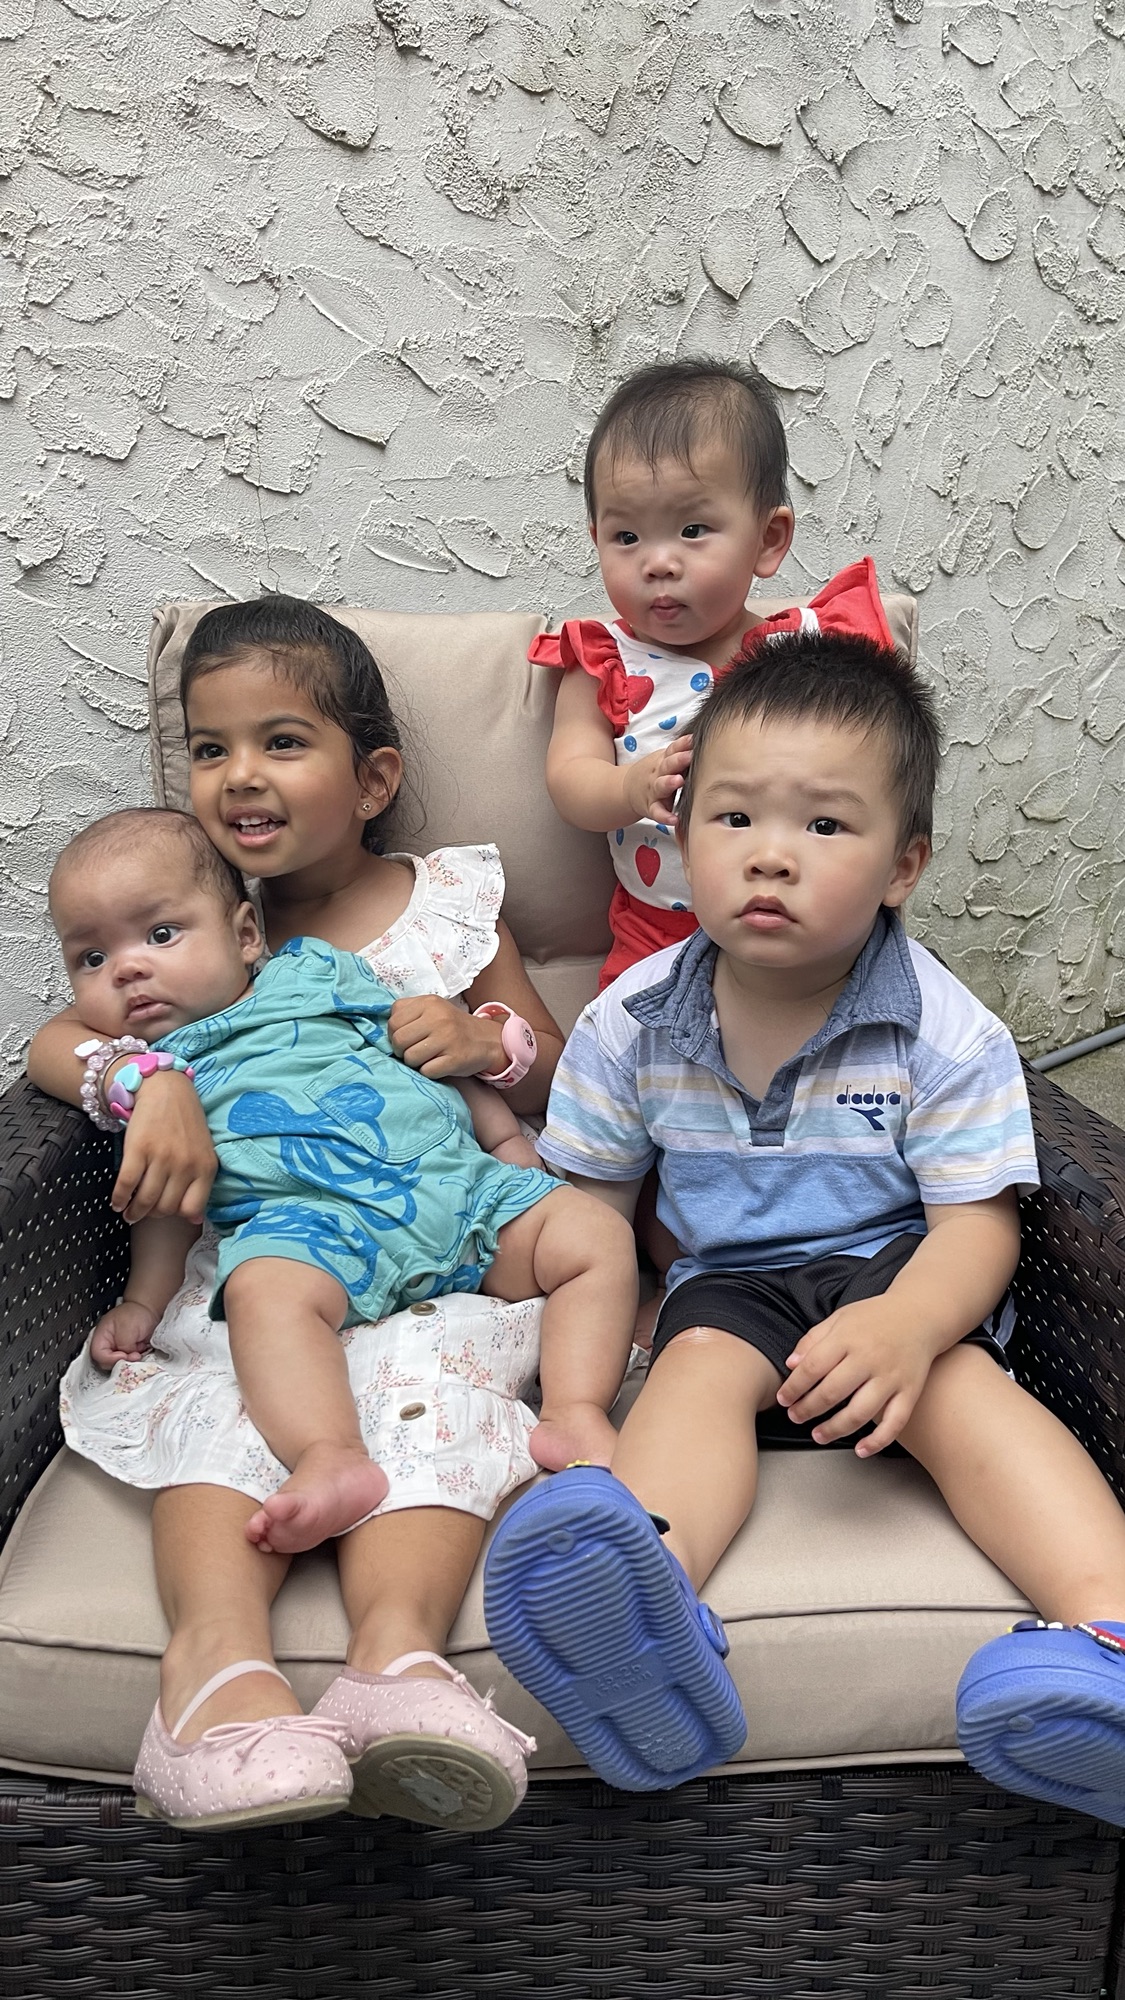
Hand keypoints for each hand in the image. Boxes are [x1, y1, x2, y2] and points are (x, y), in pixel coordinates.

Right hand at [90, 1299, 158, 1369]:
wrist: (148, 1310)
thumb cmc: (136, 1314)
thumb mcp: (127, 1328)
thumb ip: (124, 1345)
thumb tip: (126, 1357)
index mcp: (101, 1336)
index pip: (98, 1355)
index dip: (110, 1359)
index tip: (124, 1355)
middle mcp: (107, 1345)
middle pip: (106, 1363)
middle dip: (121, 1362)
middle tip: (135, 1356)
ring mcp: (117, 1350)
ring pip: (118, 1365)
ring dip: (129, 1362)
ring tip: (139, 1353)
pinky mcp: (126, 1353)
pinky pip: (127, 1363)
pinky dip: (134, 1361)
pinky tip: (141, 1352)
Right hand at [111, 1070, 216, 1223]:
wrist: (165, 1089)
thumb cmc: (185, 1123)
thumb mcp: (203, 1152)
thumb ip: (200, 1184)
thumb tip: (194, 1220)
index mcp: (205, 1168)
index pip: (192, 1209)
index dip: (177, 1216)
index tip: (165, 1213)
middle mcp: (186, 1165)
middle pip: (165, 1208)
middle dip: (152, 1214)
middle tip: (143, 1212)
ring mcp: (162, 1157)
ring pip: (145, 1200)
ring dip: (134, 1212)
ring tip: (128, 1213)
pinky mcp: (138, 1149)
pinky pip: (127, 1184)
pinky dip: (119, 1198)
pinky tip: (117, 1202)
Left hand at [389, 995, 501, 1078]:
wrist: (489, 1040)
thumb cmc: (453, 1027)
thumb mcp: (433, 1010)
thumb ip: (409, 1013)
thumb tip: (382, 1032)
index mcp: (429, 1003)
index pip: (393, 1020)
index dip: (394, 1034)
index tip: (407, 1038)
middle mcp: (438, 1018)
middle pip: (398, 1040)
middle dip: (402, 1050)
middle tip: (414, 1051)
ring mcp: (447, 1038)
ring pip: (410, 1058)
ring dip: (415, 1063)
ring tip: (428, 1058)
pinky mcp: (455, 1058)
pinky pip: (426, 1071)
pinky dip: (429, 1072)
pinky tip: (439, 1065)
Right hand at [622, 736, 692, 826]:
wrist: (626, 789)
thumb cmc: (655, 773)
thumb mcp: (664, 759)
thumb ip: (681, 752)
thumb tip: (703, 740)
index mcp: (663, 760)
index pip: (673, 750)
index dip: (682, 744)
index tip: (693, 740)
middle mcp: (658, 774)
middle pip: (667, 765)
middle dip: (678, 760)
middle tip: (689, 756)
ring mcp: (654, 791)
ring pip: (661, 786)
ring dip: (669, 783)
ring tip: (678, 781)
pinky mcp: (651, 807)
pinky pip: (657, 812)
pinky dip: (665, 816)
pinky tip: (674, 819)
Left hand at [776, 1297, 941, 1455]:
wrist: (920, 1314)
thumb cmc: (875, 1318)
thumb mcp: (840, 1318)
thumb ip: (813, 1340)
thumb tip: (791, 1364)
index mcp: (848, 1338)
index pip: (813, 1367)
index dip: (794, 1387)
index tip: (783, 1399)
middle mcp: (870, 1358)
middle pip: (832, 1392)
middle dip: (808, 1410)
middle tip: (795, 1417)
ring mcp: (891, 1377)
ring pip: (860, 1413)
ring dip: (835, 1429)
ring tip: (818, 1435)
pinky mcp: (910, 1392)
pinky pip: (895, 1423)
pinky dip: (878, 1441)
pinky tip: (860, 1449)